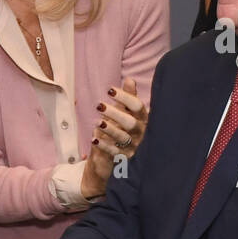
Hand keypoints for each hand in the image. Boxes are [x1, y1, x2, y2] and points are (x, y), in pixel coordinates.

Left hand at [81, 78, 145, 198]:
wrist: (125, 158)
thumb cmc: (127, 130)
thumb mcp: (128, 114)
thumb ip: (129, 99)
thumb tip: (129, 80)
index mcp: (143, 119)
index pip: (137, 106)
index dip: (125, 97)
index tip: (110, 90)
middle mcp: (141, 133)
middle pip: (131, 122)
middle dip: (115, 113)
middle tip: (99, 105)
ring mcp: (135, 146)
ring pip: (123, 137)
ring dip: (110, 129)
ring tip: (97, 122)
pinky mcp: (126, 159)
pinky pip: (115, 152)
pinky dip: (104, 146)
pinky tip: (94, 139)